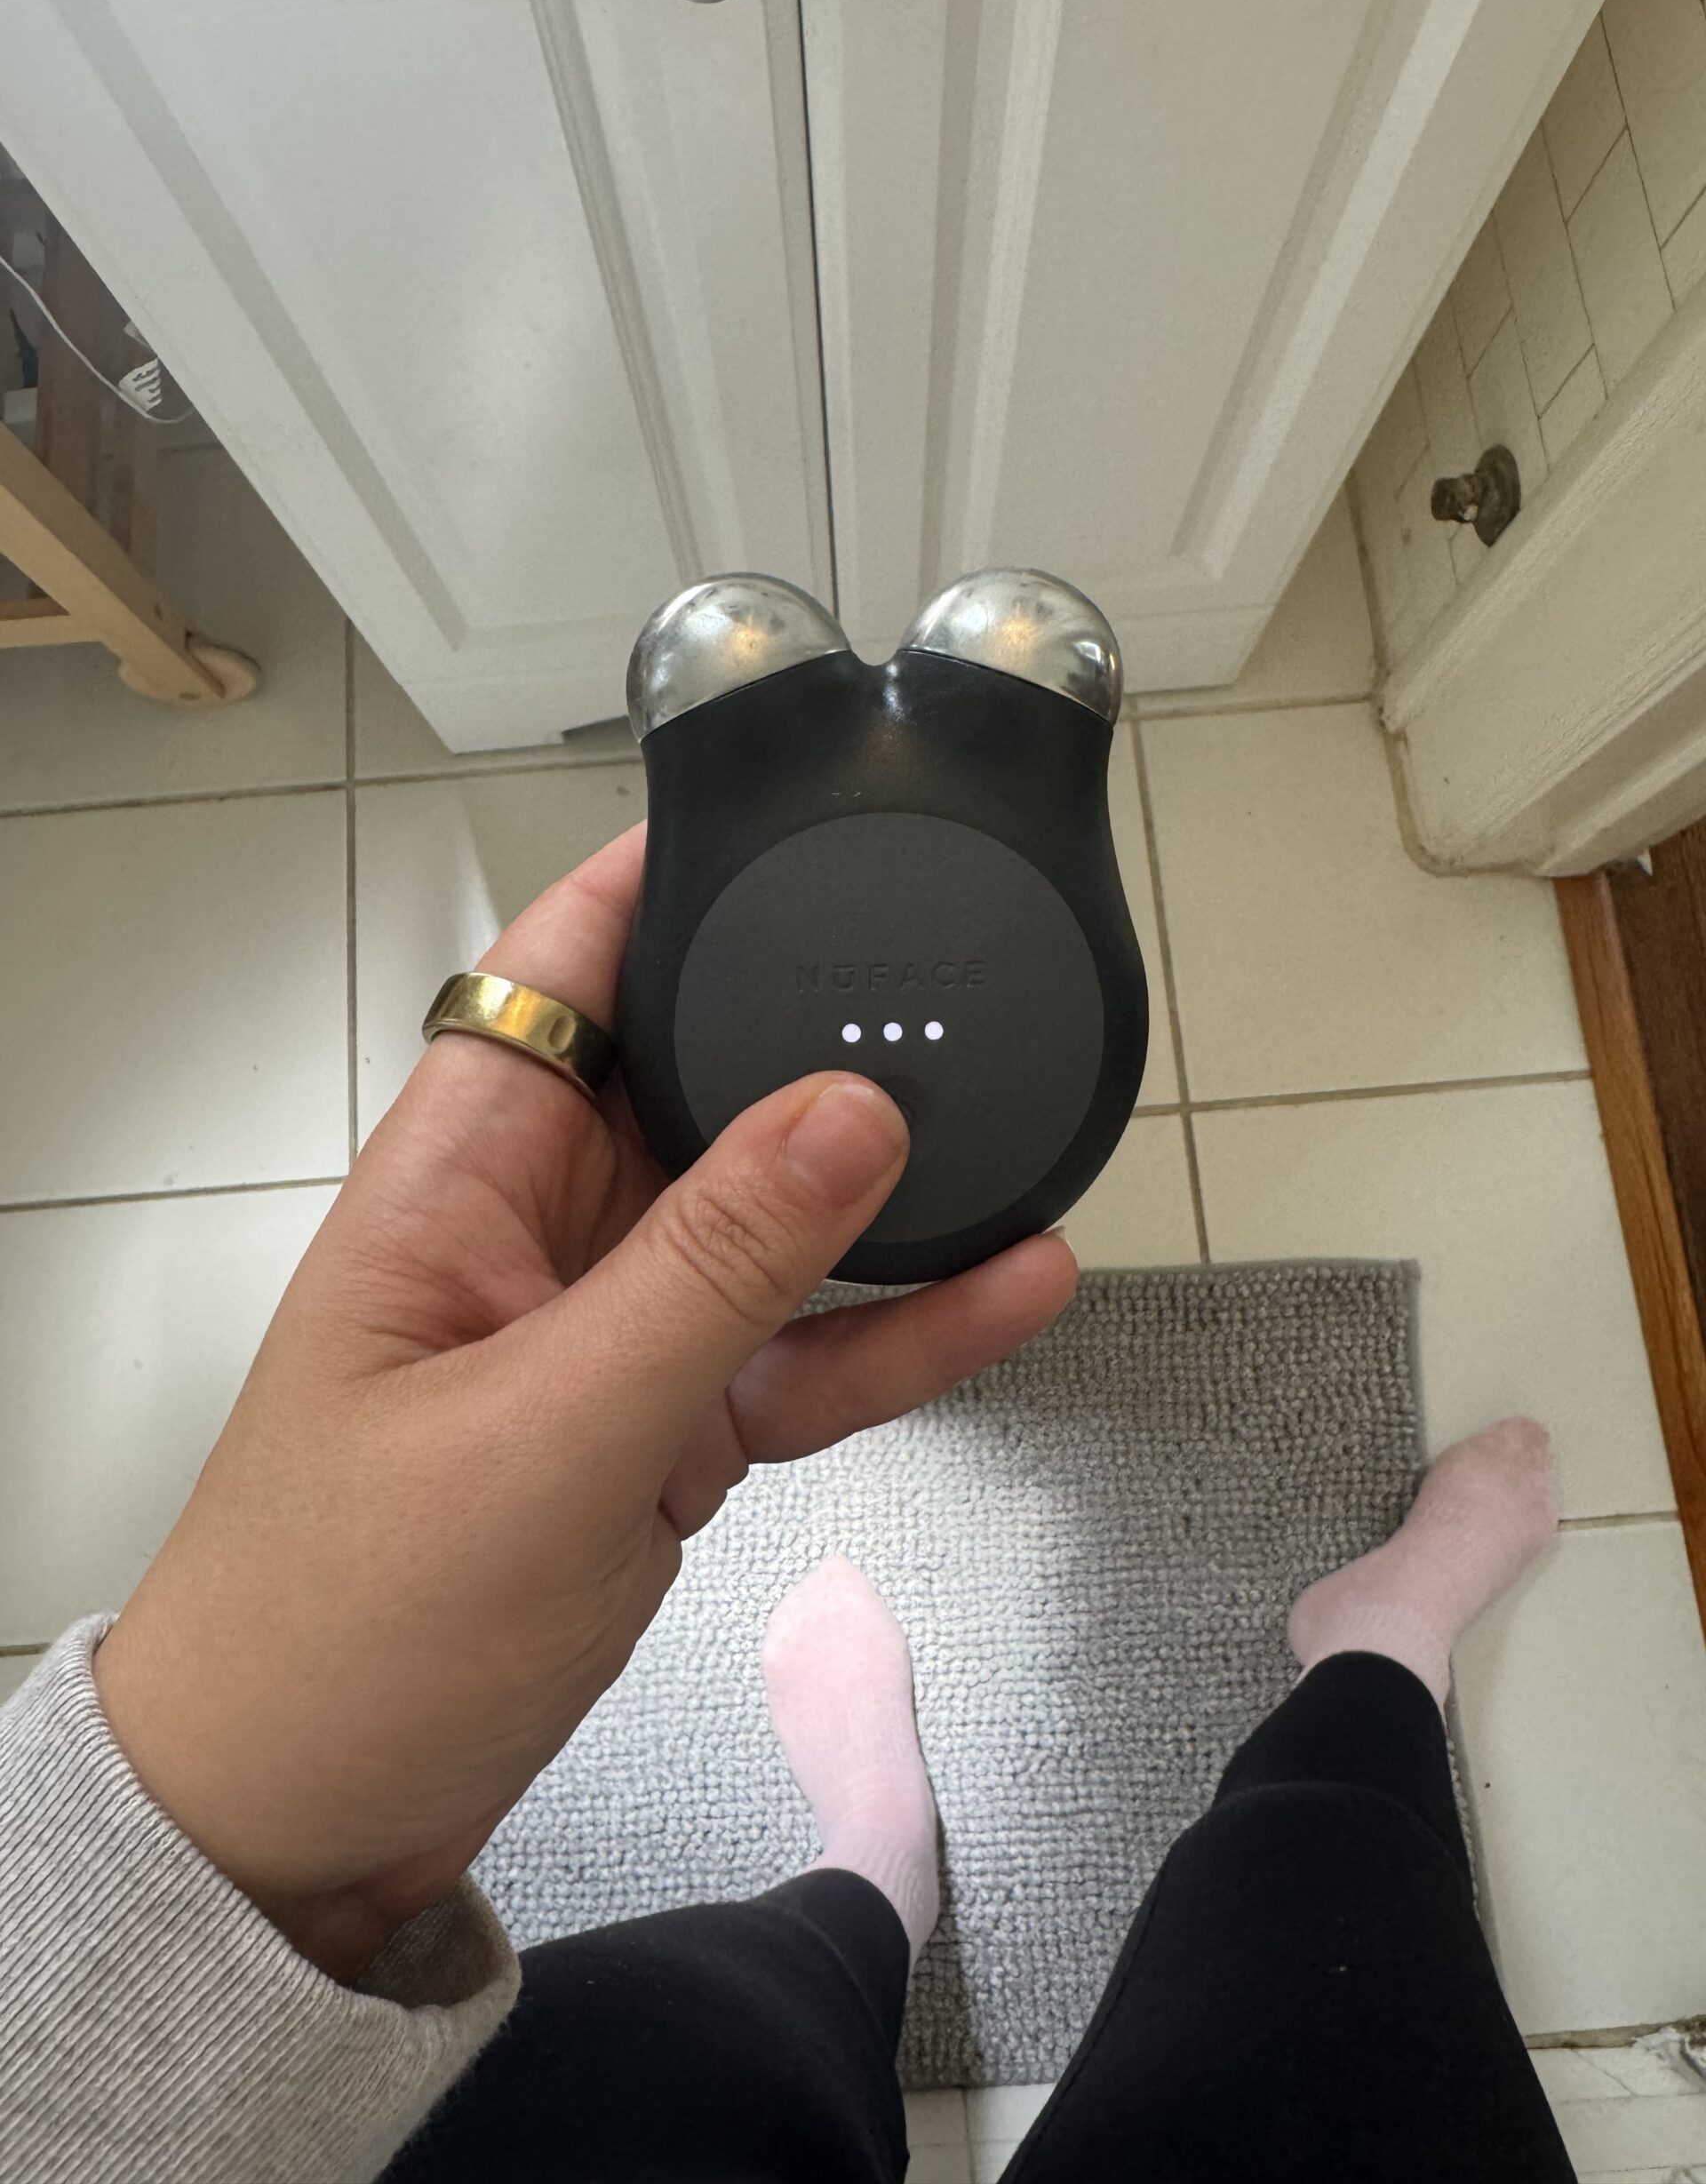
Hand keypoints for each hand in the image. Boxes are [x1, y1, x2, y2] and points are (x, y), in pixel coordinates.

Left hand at [93, 825, 1075, 1978]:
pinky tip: (1011, 1291)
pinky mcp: (665, 1429)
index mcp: (461, 1173)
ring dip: (887, 1194)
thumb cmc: (357, 1617)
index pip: (559, 971)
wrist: (313, 1824)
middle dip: (816, 1033)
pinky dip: (895, 1331)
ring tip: (1027, 1134)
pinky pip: (799, 1350)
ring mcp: (611, 1330)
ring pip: (771, 1223)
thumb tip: (854, 1109)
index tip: (791, 819)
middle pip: (696, 1083)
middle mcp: (541, 1225)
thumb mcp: (551, 1428)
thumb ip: (711, 1267)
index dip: (660, 881)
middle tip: (970, 979)